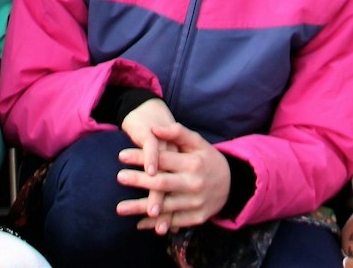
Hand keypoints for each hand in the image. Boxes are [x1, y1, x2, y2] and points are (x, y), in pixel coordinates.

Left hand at [116, 121, 230, 234]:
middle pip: (161, 183)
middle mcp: (194, 184)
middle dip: (138, 180)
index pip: (163, 160)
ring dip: (140, 208)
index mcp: (193, 163)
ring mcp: (195, 203)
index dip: (141, 157)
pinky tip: (138, 223)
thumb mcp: (199, 143)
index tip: (121, 155)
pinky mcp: (196, 217)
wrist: (233, 185)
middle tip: (119, 177)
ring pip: (164, 206)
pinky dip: (155, 224)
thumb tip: (154, 129)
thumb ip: (177, 133)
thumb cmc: (209, 160)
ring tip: (119, 208)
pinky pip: (173, 221)